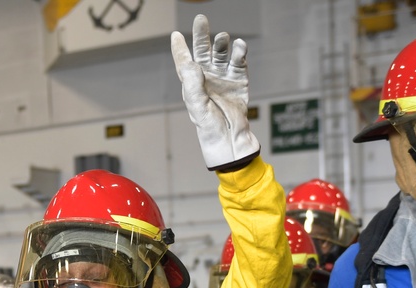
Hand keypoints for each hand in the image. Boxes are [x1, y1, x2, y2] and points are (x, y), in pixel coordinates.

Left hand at [170, 14, 259, 170]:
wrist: (230, 139)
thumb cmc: (209, 128)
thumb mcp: (197, 107)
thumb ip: (192, 85)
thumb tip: (191, 63)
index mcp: (192, 84)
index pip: (184, 62)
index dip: (180, 48)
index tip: (175, 35)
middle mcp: (207, 77)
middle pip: (203, 51)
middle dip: (201, 36)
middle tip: (201, 20)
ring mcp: (224, 78)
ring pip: (221, 54)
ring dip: (221, 44)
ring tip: (223, 38)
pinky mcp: (239, 81)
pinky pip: (239, 62)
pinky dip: (239, 53)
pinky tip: (239, 46)